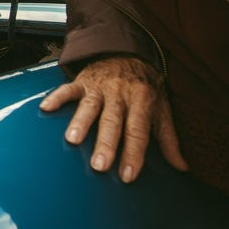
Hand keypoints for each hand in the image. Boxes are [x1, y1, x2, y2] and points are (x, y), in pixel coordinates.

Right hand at [39, 55, 186, 182]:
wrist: (129, 52)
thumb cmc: (146, 87)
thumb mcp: (162, 109)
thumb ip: (169, 139)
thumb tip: (182, 167)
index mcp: (143, 101)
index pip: (138, 131)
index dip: (134, 154)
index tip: (128, 176)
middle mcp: (121, 94)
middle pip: (113, 121)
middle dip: (106, 143)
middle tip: (99, 165)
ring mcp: (100, 87)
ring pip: (90, 106)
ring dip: (80, 122)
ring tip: (72, 140)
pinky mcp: (83, 81)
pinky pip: (68, 88)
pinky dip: (57, 97)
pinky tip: (46, 108)